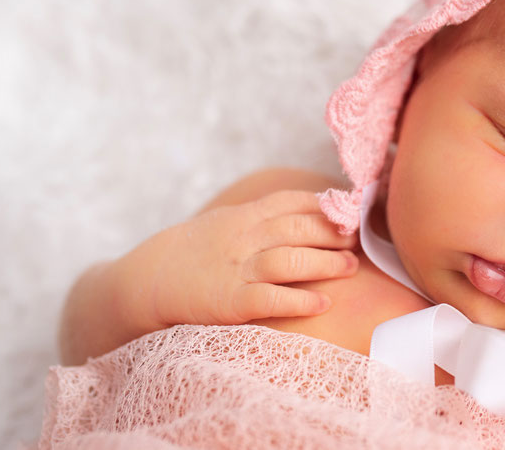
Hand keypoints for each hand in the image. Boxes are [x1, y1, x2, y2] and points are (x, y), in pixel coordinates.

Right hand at [115, 190, 358, 332]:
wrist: (148, 280)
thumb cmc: (197, 251)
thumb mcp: (229, 222)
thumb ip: (265, 216)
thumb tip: (311, 209)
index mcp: (244, 216)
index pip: (291, 202)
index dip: (324, 205)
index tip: (350, 211)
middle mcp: (243, 238)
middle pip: (298, 228)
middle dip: (333, 232)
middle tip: (357, 240)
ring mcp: (236, 270)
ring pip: (290, 260)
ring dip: (325, 263)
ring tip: (350, 268)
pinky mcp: (229, 302)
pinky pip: (270, 299)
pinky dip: (299, 300)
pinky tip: (322, 303)